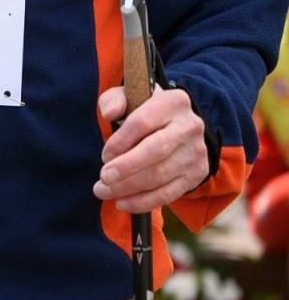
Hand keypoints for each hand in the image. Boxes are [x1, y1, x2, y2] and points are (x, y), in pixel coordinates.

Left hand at [95, 85, 209, 212]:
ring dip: (130, 187)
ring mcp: (196, 152)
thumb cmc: (145, 111)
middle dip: (126, 167)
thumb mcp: (129, 97)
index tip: (104, 156)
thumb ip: (115, 100)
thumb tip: (109, 112)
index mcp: (173, 102)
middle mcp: (190, 126)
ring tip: (104, 191)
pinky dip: (144, 201)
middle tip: (103, 178)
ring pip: (161, 175)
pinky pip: (169, 193)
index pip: (143, 122)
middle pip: (155, 151)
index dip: (121, 141)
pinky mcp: (196, 174)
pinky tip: (123, 203)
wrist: (178, 126)